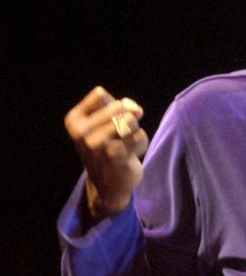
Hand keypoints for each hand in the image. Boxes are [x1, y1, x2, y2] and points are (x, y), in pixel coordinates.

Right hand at [65, 86, 148, 220]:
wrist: (109, 181)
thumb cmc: (110, 144)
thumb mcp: (111, 119)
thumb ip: (124, 105)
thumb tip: (136, 110)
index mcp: (74, 120)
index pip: (100, 94)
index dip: (113, 104)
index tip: (110, 120)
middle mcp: (80, 131)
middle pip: (119, 106)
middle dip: (128, 118)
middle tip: (121, 134)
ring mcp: (95, 145)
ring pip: (131, 120)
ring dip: (135, 131)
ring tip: (125, 144)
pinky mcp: (113, 156)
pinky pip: (140, 137)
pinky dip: (141, 144)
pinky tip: (130, 154)